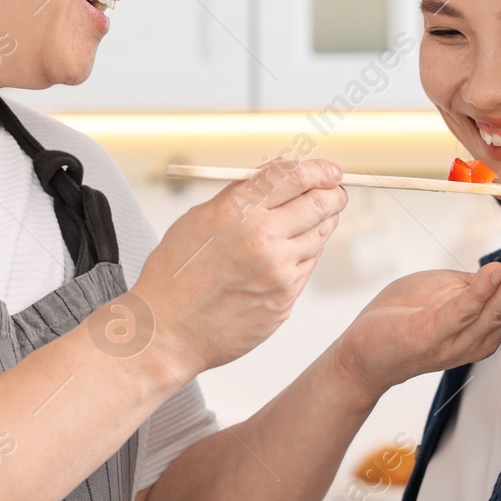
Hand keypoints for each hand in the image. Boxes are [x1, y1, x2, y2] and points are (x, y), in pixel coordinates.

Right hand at [132, 159, 347, 376]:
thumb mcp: (199, 219)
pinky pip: (308, 267)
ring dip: (321, 224)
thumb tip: (279, 174)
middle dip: (332, 194)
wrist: (166, 331)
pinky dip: (305, 255)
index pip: (294, 176)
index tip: (331, 171)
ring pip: (319, 236)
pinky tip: (290, 253)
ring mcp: (277, 271)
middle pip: (319, 204)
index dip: (320, 170)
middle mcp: (262, 238)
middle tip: (335, 193)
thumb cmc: (175, 275)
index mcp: (237, 210)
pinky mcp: (285, 299)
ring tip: (312, 221)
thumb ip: (241, 194)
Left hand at [331, 240, 500, 396]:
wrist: (363, 350)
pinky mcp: (432, 334)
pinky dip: (481, 289)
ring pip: (498, 307)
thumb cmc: (406, 318)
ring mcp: (458, 339)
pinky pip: (462, 311)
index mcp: (489, 327)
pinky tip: (496, 269)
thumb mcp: (450, 293)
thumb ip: (479, 284)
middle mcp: (481, 337)